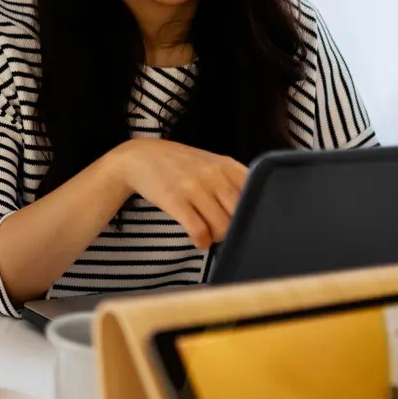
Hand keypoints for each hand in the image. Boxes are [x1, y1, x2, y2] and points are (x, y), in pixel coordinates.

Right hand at [109, 139, 248, 249]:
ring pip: (221, 226)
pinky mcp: (175, 200)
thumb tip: (255, 210)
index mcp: (227, 165)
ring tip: (210, 236)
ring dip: (218, 237)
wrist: (141, 157)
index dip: (256, 212)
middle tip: (225, 231)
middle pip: (240, 214)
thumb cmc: (180, 165)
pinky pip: (198, 230)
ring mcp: (194, 187)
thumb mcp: (211, 164)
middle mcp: (214, 174)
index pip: (256, 193)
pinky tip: (198, 240)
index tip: (249, 221)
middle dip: (235, 229)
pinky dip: (202, 241)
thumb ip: (233, 181)